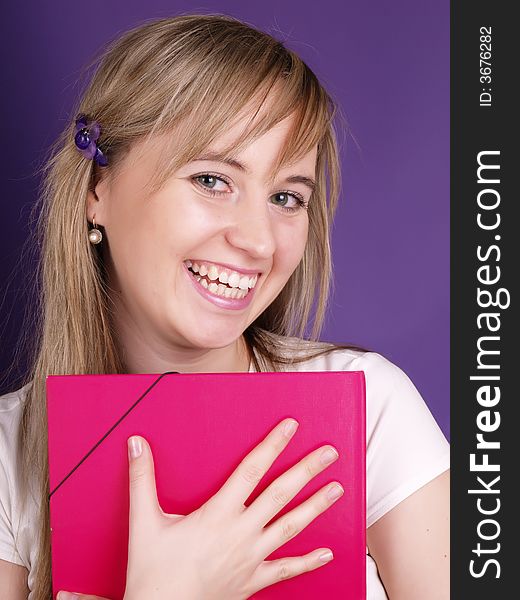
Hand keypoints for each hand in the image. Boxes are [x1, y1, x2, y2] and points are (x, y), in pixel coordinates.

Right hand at [59, 418, 343, 599]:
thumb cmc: (153, 571)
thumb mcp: (143, 521)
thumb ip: (142, 479)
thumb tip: (137, 445)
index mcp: (218, 513)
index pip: (251, 469)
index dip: (272, 445)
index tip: (291, 427)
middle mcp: (241, 531)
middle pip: (280, 493)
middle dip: (307, 469)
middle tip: (329, 453)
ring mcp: (251, 557)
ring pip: (291, 526)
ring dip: (316, 506)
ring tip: (337, 489)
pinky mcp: (253, 579)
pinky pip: (286, 570)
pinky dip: (308, 562)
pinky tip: (326, 553)